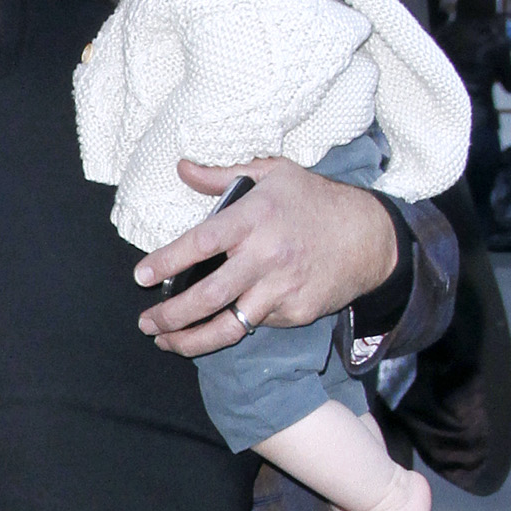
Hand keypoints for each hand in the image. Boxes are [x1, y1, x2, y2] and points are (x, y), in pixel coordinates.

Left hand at [134, 158, 397, 358]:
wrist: (369, 237)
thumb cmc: (315, 201)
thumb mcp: (274, 175)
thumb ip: (224, 175)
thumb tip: (183, 168)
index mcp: (255, 218)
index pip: (200, 244)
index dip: (166, 262)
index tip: (140, 276)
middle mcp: (266, 256)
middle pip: (207, 297)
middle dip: (170, 316)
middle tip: (146, 322)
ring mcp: (282, 288)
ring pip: (228, 326)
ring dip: (190, 340)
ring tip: (166, 342)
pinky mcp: (295, 311)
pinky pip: (256, 324)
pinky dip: (234, 327)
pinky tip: (217, 326)